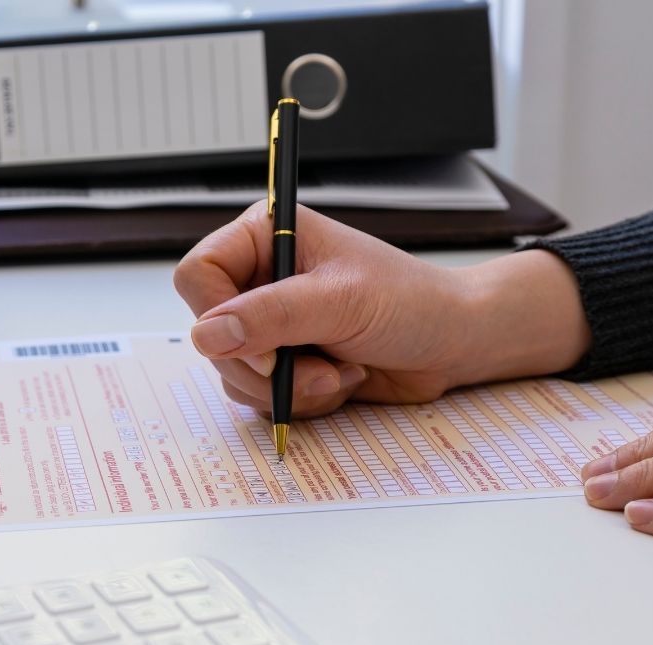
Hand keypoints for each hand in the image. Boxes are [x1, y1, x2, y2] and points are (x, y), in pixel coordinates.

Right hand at [173, 201, 590, 415]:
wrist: (453, 343)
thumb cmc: (412, 303)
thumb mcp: (343, 301)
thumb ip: (273, 314)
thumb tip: (209, 334)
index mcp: (266, 237)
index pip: (198, 273)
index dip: (220, 316)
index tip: (266, 346)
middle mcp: (259, 278)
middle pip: (211, 334)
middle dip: (266, 365)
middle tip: (317, 366)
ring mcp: (270, 323)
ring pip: (233, 372)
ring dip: (289, 386)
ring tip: (339, 370)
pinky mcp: (284, 360)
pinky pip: (259, 395)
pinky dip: (300, 399)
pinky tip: (340, 378)